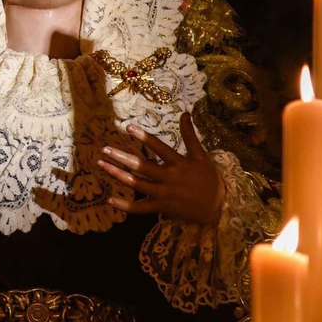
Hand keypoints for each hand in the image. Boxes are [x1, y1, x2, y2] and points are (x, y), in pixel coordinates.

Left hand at [100, 113, 225, 224]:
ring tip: (102, 165)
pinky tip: (110, 199)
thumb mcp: (201, 155)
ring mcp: (163, 194)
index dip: (144, 137)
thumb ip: (190, 135)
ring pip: (137, 184)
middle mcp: (169, 178)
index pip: (158, 148)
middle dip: (122, 158)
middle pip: (142, 167)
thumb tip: (185, 113)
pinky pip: (140, 208)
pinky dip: (125, 206)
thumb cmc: (209, 179)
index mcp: (178, 163)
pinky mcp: (161, 208)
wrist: (218, 206)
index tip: (128, 127)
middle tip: (105, 149)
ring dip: (118, 175)